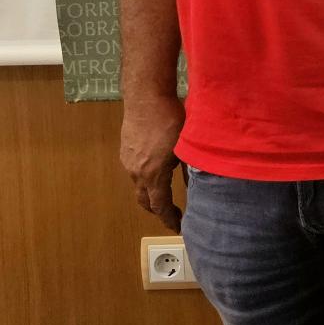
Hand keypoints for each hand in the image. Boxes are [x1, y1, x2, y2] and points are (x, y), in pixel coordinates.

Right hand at [120, 94, 184, 230]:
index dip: (169, 218)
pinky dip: (146, 178)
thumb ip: (190, 168)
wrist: (146, 97)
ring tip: (166, 192)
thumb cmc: (171, 120)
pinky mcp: (125, 149)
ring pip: (139, 185)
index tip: (178, 226)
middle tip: (172, 213)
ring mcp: (128, 161)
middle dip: (157, 210)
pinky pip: (135, 170)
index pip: (159, 205)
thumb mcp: (187, 146)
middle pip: (145, 200)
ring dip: (151, 193)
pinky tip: (157, 168)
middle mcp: (136, 172)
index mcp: (153, 175)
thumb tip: (198, 183)